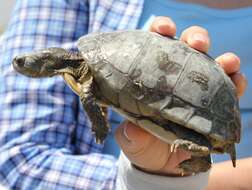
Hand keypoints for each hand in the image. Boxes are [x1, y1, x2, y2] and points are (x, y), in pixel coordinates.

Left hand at [115, 16, 246, 175]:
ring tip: (227, 62)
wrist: (160, 163)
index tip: (163, 30)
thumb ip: (130, 136)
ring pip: (212, 63)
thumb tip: (134, 131)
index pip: (156, 44)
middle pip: (187, 46)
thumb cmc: (142, 144)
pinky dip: (235, 81)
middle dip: (195, 38)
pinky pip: (229, 87)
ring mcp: (196, 88)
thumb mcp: (132, 140)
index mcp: (151, 75)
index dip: (161, 30)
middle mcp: (175, 76)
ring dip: (222, 58)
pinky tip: (236, 80)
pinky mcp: (213, 103)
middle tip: (196, 43)